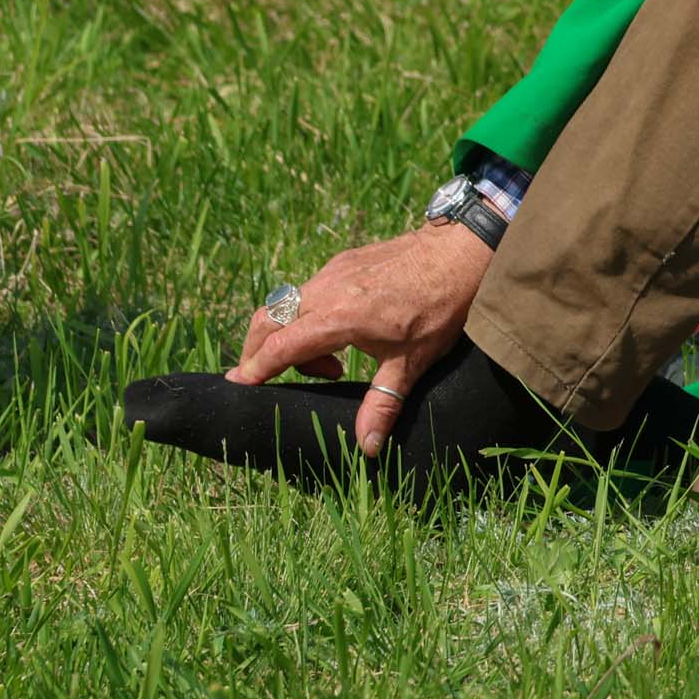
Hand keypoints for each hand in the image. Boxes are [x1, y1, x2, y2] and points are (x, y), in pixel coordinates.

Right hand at [226, 221, 492, 455]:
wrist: (460, 250)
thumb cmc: (439, 307)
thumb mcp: (412, 363)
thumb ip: (383, 405)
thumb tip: (367, 448)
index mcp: (338, 317)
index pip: (281, 346)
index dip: (255, 369)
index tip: (238, 386)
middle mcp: (326, 289)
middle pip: (267, 319)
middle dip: (257, 351)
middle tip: (266, 380)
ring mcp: (332, 270)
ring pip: (286, 303)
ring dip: (288, 336)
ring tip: (330, 366)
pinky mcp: (343, 260)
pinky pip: (308, 291)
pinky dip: (306, 317)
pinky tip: (342, 338)